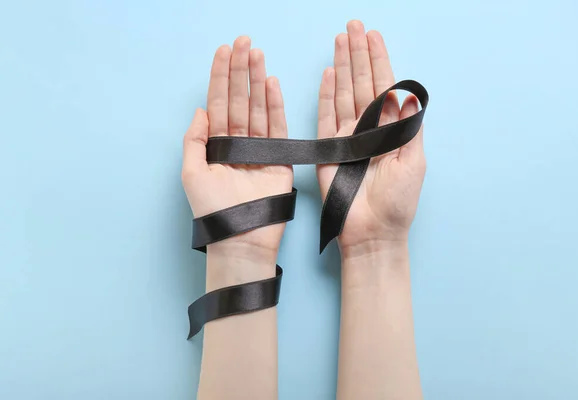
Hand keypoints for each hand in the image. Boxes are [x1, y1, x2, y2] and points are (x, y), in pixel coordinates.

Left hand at [182, 37, 292, 257]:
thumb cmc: (213, 210)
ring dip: (257, 80)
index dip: (220, 77)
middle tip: (243, 42)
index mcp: (216, 145)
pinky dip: (275, 105)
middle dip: (239, 70)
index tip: (223, 51)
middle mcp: (238, 143)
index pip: (218, 104)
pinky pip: (277, 127)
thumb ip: (194, 140)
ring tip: (256, 53)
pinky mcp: (279, 159)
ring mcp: (259, 150)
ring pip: (257, 108)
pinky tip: (271, 82)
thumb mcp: (191, 174)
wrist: (241, 239)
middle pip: (239, 100)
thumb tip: (201, 110)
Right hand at [317, 21, 425, 258]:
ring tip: (340, 40)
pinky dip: (325, 96)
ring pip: (343, 94)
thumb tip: (409, 94)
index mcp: (391, 130)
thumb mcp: (414, 163)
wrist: (373, 232)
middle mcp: (369, 128)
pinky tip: (326, 75)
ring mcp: (347, 137)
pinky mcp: (327, 150)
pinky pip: (324, 118)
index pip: (385, 87)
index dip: (379, 61)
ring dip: (342, 67)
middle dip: (358, 54)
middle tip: (353, 26)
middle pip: (362, 83)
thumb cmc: (398, 203)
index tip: (374, 35)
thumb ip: (410, 128)